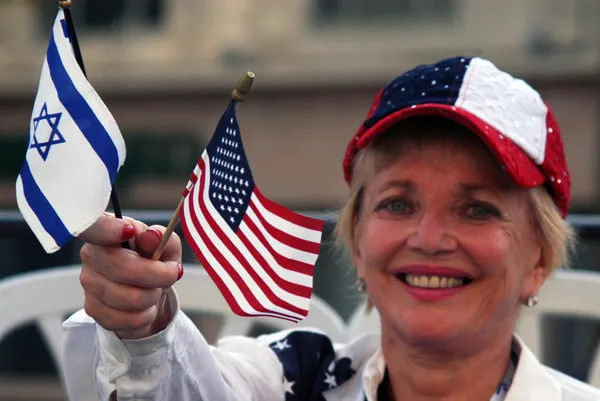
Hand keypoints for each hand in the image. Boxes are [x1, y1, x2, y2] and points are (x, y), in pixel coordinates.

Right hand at [78, 213, 182, 338]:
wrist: (149, 294)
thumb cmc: (156, 263)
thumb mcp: (167, 247)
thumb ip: (163, 238)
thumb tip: (151, 235)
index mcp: (107, 231)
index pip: (95, 226)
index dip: (108, 229)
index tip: (129, 231)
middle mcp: (91, 254)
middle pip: (125, 268)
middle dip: (158, 276)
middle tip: (169, 275)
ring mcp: (89, 282)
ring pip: (129, 297)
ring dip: (152, 297)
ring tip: (154, 290)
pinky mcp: (93, 308)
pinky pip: (126, 318)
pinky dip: (145, 315)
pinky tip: (145, 306)